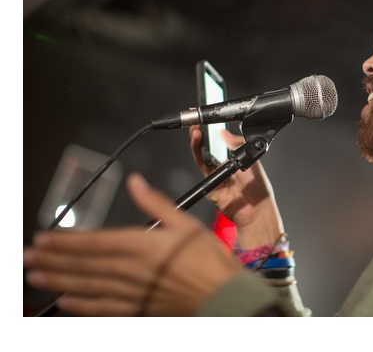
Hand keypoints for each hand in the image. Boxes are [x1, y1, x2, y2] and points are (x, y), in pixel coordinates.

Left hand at [23, 173, 243, 315]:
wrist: (224, 296)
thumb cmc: (209, 260)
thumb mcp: (186, 223)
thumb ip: (156, 203)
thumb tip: (135, 182)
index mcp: (143, 245)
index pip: (95, 242)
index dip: (66, 241)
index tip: (43, 238)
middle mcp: (133, 270)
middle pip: (84, 265)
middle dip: (53, 260)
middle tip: (27, 257)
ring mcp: (134, 293)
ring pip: (88, 286)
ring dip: (59, 281)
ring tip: (36, 276)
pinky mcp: (139, 310)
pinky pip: (104, 309)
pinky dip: (83, 306)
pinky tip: (66, 303)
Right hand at [189, 126, 283, 247]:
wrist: (255, 207)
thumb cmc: (258, 186)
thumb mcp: (250, 159)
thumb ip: (236, 144)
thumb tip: (223, 132)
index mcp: (237, 158)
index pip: (223, 141)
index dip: (215, 132)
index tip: (210, 122)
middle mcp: (226, 165)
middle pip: (210, 147)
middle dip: (203, 134)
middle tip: (198, 123)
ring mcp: (217, 174)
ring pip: (202, 155)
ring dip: (197, 142)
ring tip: (195, 131)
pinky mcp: (209, 183)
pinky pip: (201, 167)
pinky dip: (197, 154)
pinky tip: (197, 143)